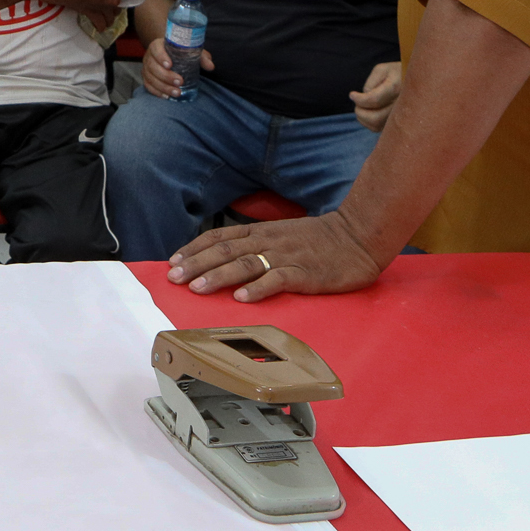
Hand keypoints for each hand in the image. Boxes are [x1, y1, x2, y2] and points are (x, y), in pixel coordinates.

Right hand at [141, 38, 210, 98]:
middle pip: (153, 66)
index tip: (170, 65)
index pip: (156, 49)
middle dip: (166, 76)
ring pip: (150, 78)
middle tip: (180, 82)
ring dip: (163, 87)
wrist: (167, 52)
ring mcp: (146, 68)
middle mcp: (149, 56)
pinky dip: (156, 92)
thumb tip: (211, 66)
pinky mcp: (146, 78)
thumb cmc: (180, 51)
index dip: (161, 57)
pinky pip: (148, 86)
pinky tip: (166, 96)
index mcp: (158, 45)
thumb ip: (201, 56)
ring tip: (177, 93)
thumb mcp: (191, 50)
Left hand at [166, 209, 388, 303]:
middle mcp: (268, 241)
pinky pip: (277, 279)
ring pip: (245, 264)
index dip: (194, 248)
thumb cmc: (318, 239)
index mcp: (260, 232)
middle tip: (174, 278)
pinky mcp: (304, 273)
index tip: (172, 261)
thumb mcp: (281, 235)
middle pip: (224, 251)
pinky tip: (242, 298)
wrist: (357, 236)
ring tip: (197, 288)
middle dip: (196, 264)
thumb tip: (225, 257)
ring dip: (218, 276)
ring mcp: (285, 256)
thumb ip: (256, 244)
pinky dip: (257, 288)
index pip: (219, 237)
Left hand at [350, 60, 403, 130]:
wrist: (418, 82)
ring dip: (363, 118)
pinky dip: (368, 123)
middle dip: (360, 111)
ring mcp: (402, 116)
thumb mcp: (382, 70)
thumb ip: (371, 82)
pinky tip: (368, 112)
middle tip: (357, 101)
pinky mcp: (399, 123)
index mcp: (396, 88)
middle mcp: (400, 105)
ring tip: (362, 106)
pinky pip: (380, 129)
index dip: (359, 99)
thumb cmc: (395, 73)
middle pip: (375, 118)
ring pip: (376, 126)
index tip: (352, 94)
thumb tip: (365, 97)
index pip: (374, 100)